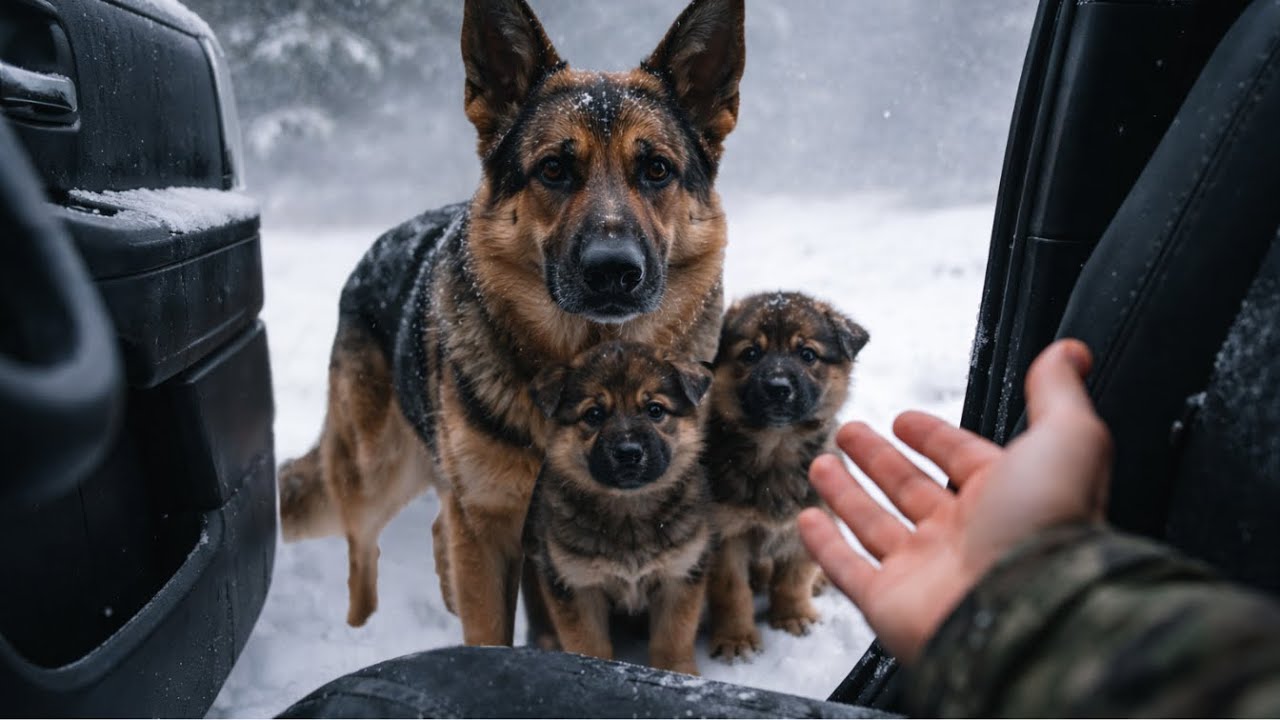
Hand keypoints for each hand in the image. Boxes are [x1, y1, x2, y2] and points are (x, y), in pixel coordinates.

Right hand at [798, 339, 1111, 662]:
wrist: (1026, 610)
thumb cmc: (1050, 529)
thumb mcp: (1068, 439)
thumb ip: (1057, 393)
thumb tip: (1070, 351)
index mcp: (1004, 498)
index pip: (960, 458)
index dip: (932, 436)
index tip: (905, 419)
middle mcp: (964, 535)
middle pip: (911, 488)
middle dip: (879, 459)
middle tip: (851, 432)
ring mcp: (924, 570)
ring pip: (875, 526)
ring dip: (847, 494)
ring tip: (821, 464)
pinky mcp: (889, 602)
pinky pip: (849, 571)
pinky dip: (825, 547)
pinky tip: (807, 522)